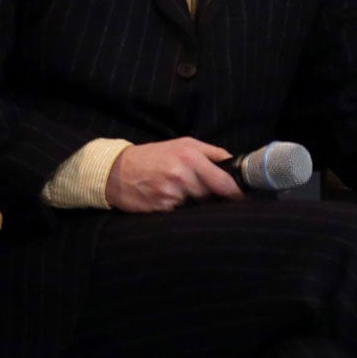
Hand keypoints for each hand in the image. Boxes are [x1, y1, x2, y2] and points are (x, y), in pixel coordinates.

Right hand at [106, 138, 243, 211]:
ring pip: (198, 206)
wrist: (115, 170)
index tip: (241, 198)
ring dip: (196, 203)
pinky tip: (170, 200)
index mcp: (190, 157)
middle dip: (213, 196)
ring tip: (182, 193)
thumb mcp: (183, 144)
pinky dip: (181, 209)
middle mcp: (181, 175)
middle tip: (205, 192)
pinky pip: (181, 212)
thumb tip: (234, 163)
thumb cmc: (153, 156)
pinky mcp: (161, 208)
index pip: (224, 182)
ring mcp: (170, 193)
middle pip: (212, 195)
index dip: (235, 194)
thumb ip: (211, 152)